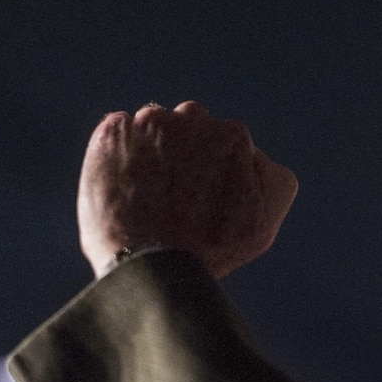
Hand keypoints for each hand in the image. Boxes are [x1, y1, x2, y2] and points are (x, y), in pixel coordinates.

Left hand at [77, 101, 297, 278]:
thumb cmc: (212, 249)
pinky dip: (118, 155)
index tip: (205, 201)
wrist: (151, 263)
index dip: (214, 173)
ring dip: (150, 152)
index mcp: (233, 134)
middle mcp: (193, 117)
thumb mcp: (265, 219)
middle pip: (188, 128)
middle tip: (176, 200)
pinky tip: (124, 188)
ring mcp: (148, 122)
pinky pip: (116, 134)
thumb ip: (270, 177)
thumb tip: (251, 154)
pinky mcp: (111, 132)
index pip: (222, 142)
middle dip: (183, 155)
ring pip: (152, 129)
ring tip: (148, 197)